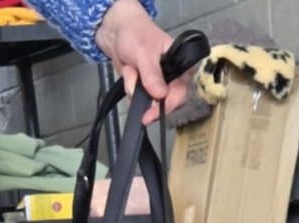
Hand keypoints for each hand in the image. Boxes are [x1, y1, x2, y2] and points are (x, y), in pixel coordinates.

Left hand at [94, 0, 193, 124]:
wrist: (116, 31)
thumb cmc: (135, 34)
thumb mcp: (144, 52)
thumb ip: (152, 74)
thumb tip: (160, 95)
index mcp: (182, 67)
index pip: (180, 92)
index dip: (167, 105)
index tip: (150, 115)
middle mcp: (175, 78)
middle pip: (167, 103)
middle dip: (147, 96)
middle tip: (133, 83)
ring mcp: (160, 86)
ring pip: (151, 103)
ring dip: (135, 89)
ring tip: (131, 69)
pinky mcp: (147, 89)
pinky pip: (139, 101)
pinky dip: (131, 91)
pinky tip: (129, 73)